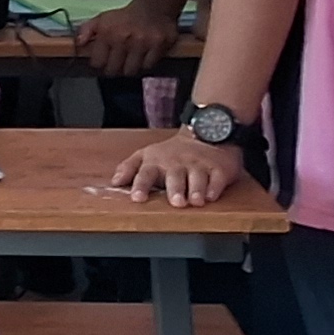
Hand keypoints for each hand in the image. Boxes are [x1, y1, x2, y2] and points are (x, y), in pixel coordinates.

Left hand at [76, 0, 181, 77]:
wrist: (154, 5)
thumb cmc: (125, 16)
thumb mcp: (102, 19)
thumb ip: (86, 30)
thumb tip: (78, 43)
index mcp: (107, 32)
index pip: (98, 62)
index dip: (100, 63)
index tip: (103, 61)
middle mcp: (124, 38)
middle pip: (114, 70)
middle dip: (114, 69)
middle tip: (117, 63)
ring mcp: (143, 43)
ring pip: (131, 70)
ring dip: (129, 68)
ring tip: (130, 60)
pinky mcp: (159, 45)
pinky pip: (148, 65)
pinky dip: (145, 64)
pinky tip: (143, 56)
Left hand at [110, 130, 239, 205]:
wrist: (206, 133)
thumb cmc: (172, 152)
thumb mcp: (146, 155)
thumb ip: (129, 168)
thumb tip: (114, 182)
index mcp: (156, 162)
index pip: (145, 174)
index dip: (140, 185)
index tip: (137, 197)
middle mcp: (177, 163)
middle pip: (175, 177)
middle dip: (175, 189)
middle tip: (176, 201)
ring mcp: (199, 165)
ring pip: (198, 178)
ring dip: (196, 189)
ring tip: (195, 201)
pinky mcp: (219, 168)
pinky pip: (217, 178)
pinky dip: (215, 187)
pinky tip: (211, 195)